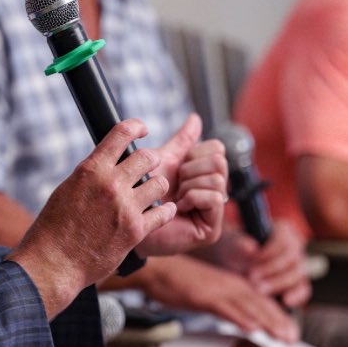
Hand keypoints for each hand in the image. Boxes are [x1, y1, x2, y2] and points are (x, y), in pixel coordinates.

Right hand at [9, 119, 176, 315]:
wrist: (54, 262)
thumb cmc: (55, 227)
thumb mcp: (68, 189)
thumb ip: (92, 174)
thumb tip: (107, 162)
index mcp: (91, 170)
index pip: (121, 134)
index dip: (136, 126)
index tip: (143, 128)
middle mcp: (110, 184)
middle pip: (147, 156)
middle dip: (150, 160)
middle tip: (149, 166)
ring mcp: (125, 207)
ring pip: (159, 183)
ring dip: (158, 185)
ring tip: (152, 192)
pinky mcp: (136, 230)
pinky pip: (163, 212)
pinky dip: (165, 210)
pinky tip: (164, 210)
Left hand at [137, 114, 226, 255]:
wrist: (128, 220)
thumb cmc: (142, 192)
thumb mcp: (165, 160)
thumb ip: (182, 141)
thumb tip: (195, 118)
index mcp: (204, 174)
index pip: (217, 149)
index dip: (195, 153)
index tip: (178, 167)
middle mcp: (214, 191)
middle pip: (219, 161)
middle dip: (191, 169)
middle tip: (176, 184)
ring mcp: (214, 211)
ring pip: (217, 178)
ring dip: (190, 185)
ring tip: (176, 197)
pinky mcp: (212, 228)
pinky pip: (214, 197)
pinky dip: (193, 198)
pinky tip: (178, 207)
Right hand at [145, 255, 298, 342]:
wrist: (160, 270)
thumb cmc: (182, 283)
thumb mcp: (211, 296)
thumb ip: (230, 306)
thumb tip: (247, 322)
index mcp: (234, 285)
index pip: (263, 303)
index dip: (279, 318)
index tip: (292, 334)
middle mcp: (231, 286)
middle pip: (261, 305)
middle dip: (279, 323)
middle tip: (293, 340)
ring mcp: (218, 291)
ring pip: (248, 307)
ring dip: (267, 322)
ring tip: (281, 336)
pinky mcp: (203, 296)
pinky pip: (224, 308)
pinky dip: (239, 317)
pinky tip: (251, 328)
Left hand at [206, 221, 311, 308]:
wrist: (232, 265)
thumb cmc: (233, 250)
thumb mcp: (232, 244)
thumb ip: (240, 245)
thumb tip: (251, 248)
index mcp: (282, 230)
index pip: (283, 240)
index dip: (269, 252)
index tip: (252, 262)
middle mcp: (294, 246)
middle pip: (292, 258)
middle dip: (272, 270)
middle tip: (252, 279)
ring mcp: (298, 264)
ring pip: (298, 274)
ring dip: (279, 283)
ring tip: (259, 290)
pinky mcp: (298, 283)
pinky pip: (303, 289)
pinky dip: (296, 296)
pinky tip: (285, 302)